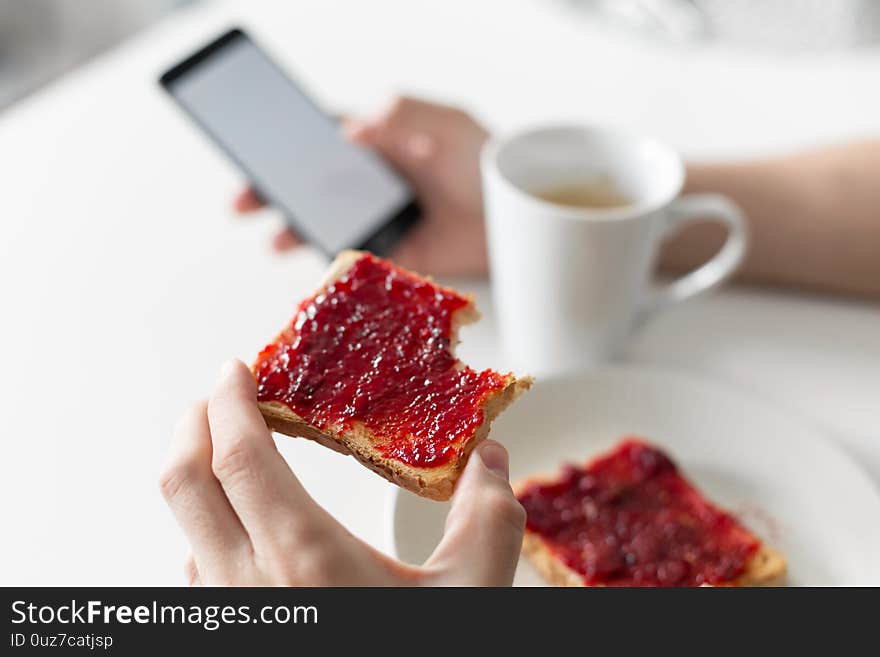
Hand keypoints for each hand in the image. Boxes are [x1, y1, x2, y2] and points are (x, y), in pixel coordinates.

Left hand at [160, 360, 524, 585]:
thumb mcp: (471, 595)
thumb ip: (488, 519)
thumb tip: (492, 460)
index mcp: (302, 558)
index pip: (239, 455)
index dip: (230, 400)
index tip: (239, 367)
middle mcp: (247, 585)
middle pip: (184, 480)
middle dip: (194, 423)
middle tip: (223, 395)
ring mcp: (229, 614)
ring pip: (184, 525)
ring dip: (197, 474)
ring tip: (231, 449)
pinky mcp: (230, 634)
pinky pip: (197, 568)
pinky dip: (207, 524)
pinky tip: (245, 525)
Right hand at [234, 97, 489, 275]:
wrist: (517, 214)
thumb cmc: (485, 163)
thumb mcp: (444, 124)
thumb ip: (397, 118)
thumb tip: (349, 128)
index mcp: (380, 143)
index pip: (320, 144)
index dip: (284, 151)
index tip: (255, 159)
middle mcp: (373, 183)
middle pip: (311, 187)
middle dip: (274, 195)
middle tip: (243, 203)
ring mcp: (380, 219)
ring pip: (325, 226)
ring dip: (294, 232)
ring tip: (276, 239)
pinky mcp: (394, 254)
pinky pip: (355, 261)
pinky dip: (332, 265)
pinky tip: (317, 264)